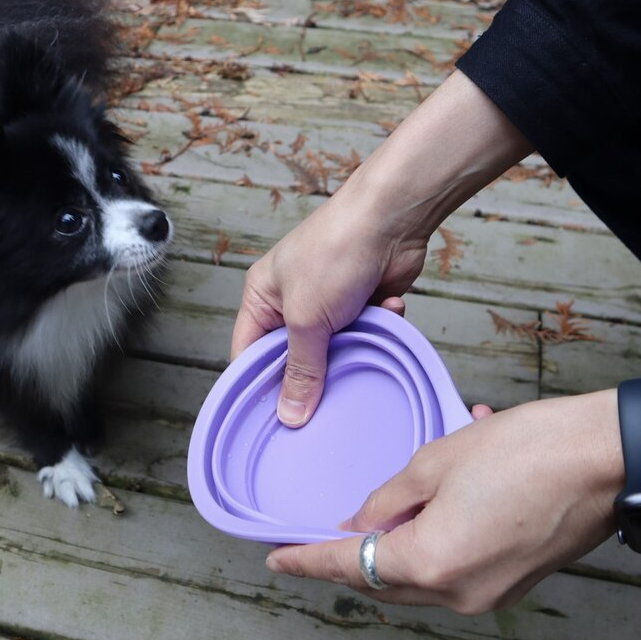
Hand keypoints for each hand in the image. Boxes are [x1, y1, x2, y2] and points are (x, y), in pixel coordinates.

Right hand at [229, 70, 533, 426]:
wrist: (392, 219)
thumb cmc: (335, 250)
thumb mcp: (306, 317)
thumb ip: (299, 368)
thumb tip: (289, 413)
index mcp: (262, 297)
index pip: (248, 353)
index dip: (258, 386)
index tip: (273, 421)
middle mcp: (291, 301)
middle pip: (293, 358)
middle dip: (312, 376)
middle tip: (321, 407)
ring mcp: (328, 302)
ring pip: (333, 351)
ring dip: (351, 351)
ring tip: (360, 351)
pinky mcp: (362, 304)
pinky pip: (365, 336)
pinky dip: (377, 331)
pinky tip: (386, 315)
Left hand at [265, 390, 622, 613]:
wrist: (603, 459)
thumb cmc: (525, 452)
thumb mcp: (435, 462)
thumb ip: (388, 498)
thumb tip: (361, 522)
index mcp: (430, 561)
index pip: (349, 566)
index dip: (307, 561)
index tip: (277, 559)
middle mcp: (459, 591)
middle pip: (381, 581)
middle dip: (346, 559)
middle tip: (315, 538)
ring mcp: (488, 593)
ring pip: (415, 578)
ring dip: (387, 551)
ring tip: (371, 517)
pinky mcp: (510, 581)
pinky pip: (450, 568)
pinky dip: (426, 544)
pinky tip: (427, 507)